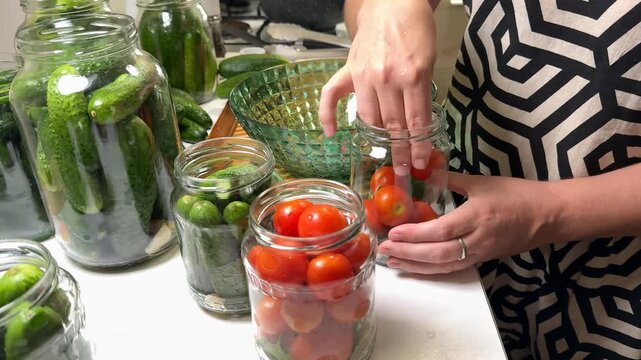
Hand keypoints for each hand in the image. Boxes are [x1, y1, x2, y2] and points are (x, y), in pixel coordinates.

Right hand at [319, 0, 436, 174]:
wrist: (392, 4)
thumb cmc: (415, 31)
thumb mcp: (429, 62)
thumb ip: (421, 93)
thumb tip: (416, 126)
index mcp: (412, 76)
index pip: (416, 122)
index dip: (418, 146)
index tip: (419, 163)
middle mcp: (386, 78)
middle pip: (393, 125)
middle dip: (399, 151)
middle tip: (403, 169)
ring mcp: (364, 75)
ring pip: (369, 118)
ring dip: (376, 139)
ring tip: (384, 154)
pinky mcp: (348, 70)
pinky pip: (331, 96)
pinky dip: (327, 116)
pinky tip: (331, 133)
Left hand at [377, 172, 559, 273]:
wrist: (548, 215)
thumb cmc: (516, 195)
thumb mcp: (482, 182)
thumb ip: (451, 179)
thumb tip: (425, 171)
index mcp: (476, 217)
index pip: (440, 230)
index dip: (415, 234)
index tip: (393, 232)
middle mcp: (476, 240)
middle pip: (437, 253)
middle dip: (408, 253)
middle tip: (384, 249)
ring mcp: (479, 253)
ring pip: (443, 266)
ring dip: (415, 265)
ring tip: (392, 261)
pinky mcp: (482, 260)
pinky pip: (453, 268)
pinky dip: (431, 270)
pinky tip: (415, 267)